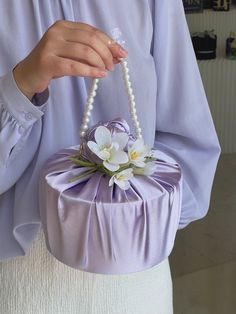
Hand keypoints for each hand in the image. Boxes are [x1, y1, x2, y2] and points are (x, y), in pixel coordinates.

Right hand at [13, 20, 127, 99]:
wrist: (29, 74)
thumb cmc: (54, 63)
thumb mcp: (73, 54)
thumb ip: (91, 52)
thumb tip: (117, 57)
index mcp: (64, 26)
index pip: (92, 31)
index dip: (110, 43)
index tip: (122, 54)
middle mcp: (57, 32)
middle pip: (90, 40)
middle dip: (107, 53)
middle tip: (112, 65)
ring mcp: (51, 46)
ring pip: (84, 52)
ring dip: (100, 62)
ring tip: (105, 71)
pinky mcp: (48, 62)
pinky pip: (75, 66)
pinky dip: (91, 71)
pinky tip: (99, 75)